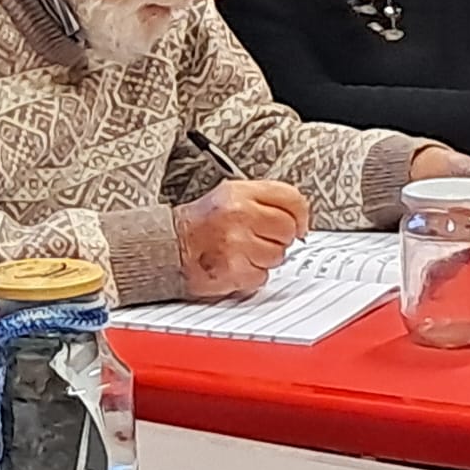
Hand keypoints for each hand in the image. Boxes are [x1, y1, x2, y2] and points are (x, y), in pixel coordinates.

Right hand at [173, 179, 310, 297]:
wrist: (168, 247)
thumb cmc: (201, 224)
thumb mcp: (229, 197)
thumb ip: (265, 201)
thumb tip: (301, 222)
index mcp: (238, 193)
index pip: (292, 199)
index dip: (300, 215)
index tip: (297, 224)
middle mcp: (239, 215)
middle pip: (288, 229)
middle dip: (278, 238)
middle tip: (256, 238)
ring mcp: (237, 244)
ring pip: (278, 256)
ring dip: (263, 258)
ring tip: (240, 251)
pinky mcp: (234, 270)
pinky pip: (262, 276)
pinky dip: (251, 275)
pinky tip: (234, 265)